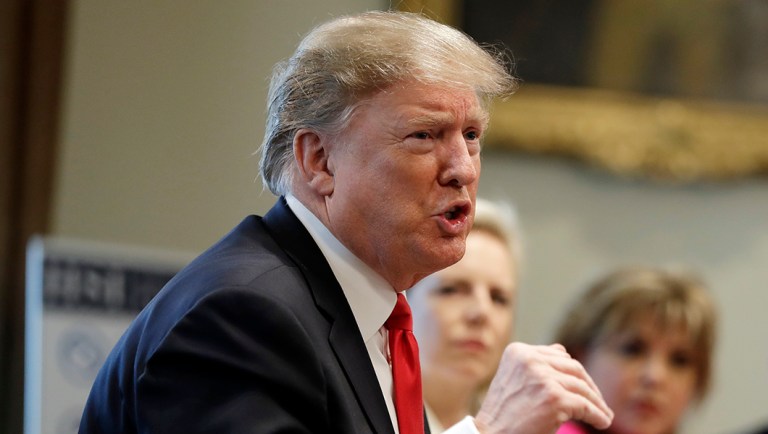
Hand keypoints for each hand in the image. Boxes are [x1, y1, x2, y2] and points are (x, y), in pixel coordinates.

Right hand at [474, 343, 612, 433]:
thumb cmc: (503, 413)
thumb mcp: (514, 378)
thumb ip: (536, 362)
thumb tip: (563, 351)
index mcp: (518, 351)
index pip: (558, 355)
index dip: (573, 372)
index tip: (584, 386)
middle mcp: (530, 360)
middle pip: (573, 368)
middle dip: (589, 386)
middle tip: (599, 401)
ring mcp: (543, 378)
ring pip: (582, 388)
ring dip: (597, 402)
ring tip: (604, 415)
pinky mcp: (555, 399)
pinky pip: (586, 406)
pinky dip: (597, 415)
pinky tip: (602, 422)